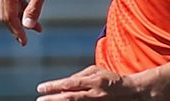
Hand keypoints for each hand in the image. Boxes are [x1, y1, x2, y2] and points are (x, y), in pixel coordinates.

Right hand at [0, 0, 55, 45]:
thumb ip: (34, 9)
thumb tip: (28, 27)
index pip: (10, 17)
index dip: (17, 31)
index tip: (25, 42)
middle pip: (7, 15)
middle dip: (17, 27)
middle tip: (26, 40)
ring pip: (11, 8)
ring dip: (22, 18)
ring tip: (38, 28)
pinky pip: (14, 0)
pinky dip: (23, 8)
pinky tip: (34, 13)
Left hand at [36, 65, 151, 99]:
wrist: (130, 92)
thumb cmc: (110, 79)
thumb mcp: (96, 71)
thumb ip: (80, 76)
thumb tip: (64, 82)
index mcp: (94, 81)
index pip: (70, 83)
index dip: (54, 85)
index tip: (40, 88)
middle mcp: (94, 94)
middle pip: (70, 98)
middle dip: (53, 99)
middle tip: (39, 100)